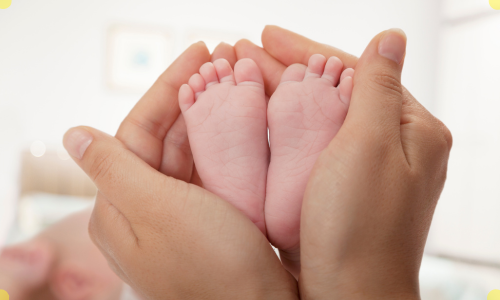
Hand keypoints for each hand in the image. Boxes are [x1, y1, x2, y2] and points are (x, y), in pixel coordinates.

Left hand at [63, 43, 297, 298]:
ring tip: (234, 83)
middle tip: (224, 62)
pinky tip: (240, 124)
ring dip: (209, 117)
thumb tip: (72, 134)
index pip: (136, 132)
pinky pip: (210, 172)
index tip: (199, 53)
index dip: (166, 89)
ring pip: (188, 154)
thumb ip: (114, 167)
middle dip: (191, 98)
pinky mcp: (208, 221)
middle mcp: (144, 210)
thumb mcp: (158, 209)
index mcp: (120, 208)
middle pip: (162, 140)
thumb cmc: (211, 264)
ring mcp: (178, 216)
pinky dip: (223, 145)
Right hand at [235, 26, 451, 291]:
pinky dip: (282, 129)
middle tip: (243, 51)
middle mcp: (391, 149)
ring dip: (279, 95)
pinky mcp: (337, 191)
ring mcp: (362, 171)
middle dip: (286, 70)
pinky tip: (254, 116)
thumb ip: (376, 87)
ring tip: (239, 74)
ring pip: (317, 119)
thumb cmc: (361, 228)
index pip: (357, 71)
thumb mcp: (370, 145)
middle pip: (333, 92)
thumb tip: (392, 37)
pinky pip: (309, 148)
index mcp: (412, 132)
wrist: (347, 297)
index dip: (309, 50)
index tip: (268, 35)